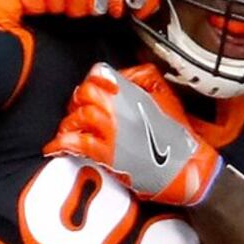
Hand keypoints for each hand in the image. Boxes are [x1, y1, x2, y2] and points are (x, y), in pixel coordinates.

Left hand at [48, 63, 222, 206]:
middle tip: (79, 113)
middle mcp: (121, 108)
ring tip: (71, 130)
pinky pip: (78, 144)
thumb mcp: (165, 93)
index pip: (98, 76)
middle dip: (77, 103)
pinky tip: (55, 146)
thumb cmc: (178, 136)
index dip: (91, 84)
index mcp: (133, 91)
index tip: (90, 93)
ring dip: (70, 123)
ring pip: (79, 117)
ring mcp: (114, 132)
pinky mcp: (109, 155)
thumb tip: (119, 76)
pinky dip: (62, 143)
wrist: (188, 167)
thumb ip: (141, 77)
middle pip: (84, 95)